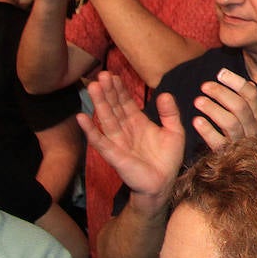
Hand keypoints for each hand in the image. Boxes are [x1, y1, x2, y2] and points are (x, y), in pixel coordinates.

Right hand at [76, 71, 183, 205]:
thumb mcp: (174, 131)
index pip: (126, 102)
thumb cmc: (168, 158)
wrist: (164, 183)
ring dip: (99, 103)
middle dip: (108, 92)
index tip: (112, 74)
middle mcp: (125, 130)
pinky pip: (99, 141)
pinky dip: (90, 130)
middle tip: (101, 75)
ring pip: (106, 119)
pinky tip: (81, 117)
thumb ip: (170, 113)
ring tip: (93, 87)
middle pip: (114, 107)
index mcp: (138, 123)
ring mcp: (118, 141)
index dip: (119, 89)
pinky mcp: (114, 155)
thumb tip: (165, 93)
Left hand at [190, 68, 256, 149]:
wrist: (238, 171)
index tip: (220, 73)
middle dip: (222, 93)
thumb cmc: (237, 135)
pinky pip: (218, 142)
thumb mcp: (246, 117)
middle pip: (240, 106)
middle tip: (204, 86)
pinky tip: (197, 121)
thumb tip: (249, 82)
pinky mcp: (228, 156)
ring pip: (230, 122)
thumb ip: (246, 101)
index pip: (252, 95)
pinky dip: (207, 131)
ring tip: (198, 101)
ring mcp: (241, 142)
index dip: (236, 82)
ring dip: (213, 109)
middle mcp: (253, 128)